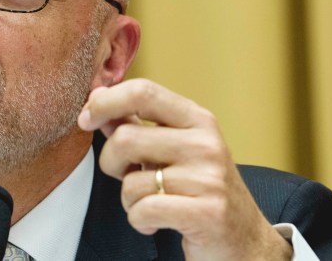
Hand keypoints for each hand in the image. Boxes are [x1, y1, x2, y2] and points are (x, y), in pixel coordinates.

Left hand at [78, 79, 291, 259]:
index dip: (105, 103)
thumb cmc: (200, 190)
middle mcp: (206, 143)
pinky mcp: (207, 213)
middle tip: (124, 176)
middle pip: (125, 138)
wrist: (245, 240)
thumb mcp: (174, 150)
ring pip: (130, 182)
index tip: (86, 119)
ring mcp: (209, 178)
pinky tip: (155, 223)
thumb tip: (96, 99)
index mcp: (197, 119)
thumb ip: (136, 124)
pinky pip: (143, 211)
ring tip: (149, 204)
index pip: (143, 91)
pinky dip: (139, 221)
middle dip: (110, 163)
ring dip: (128, 200)